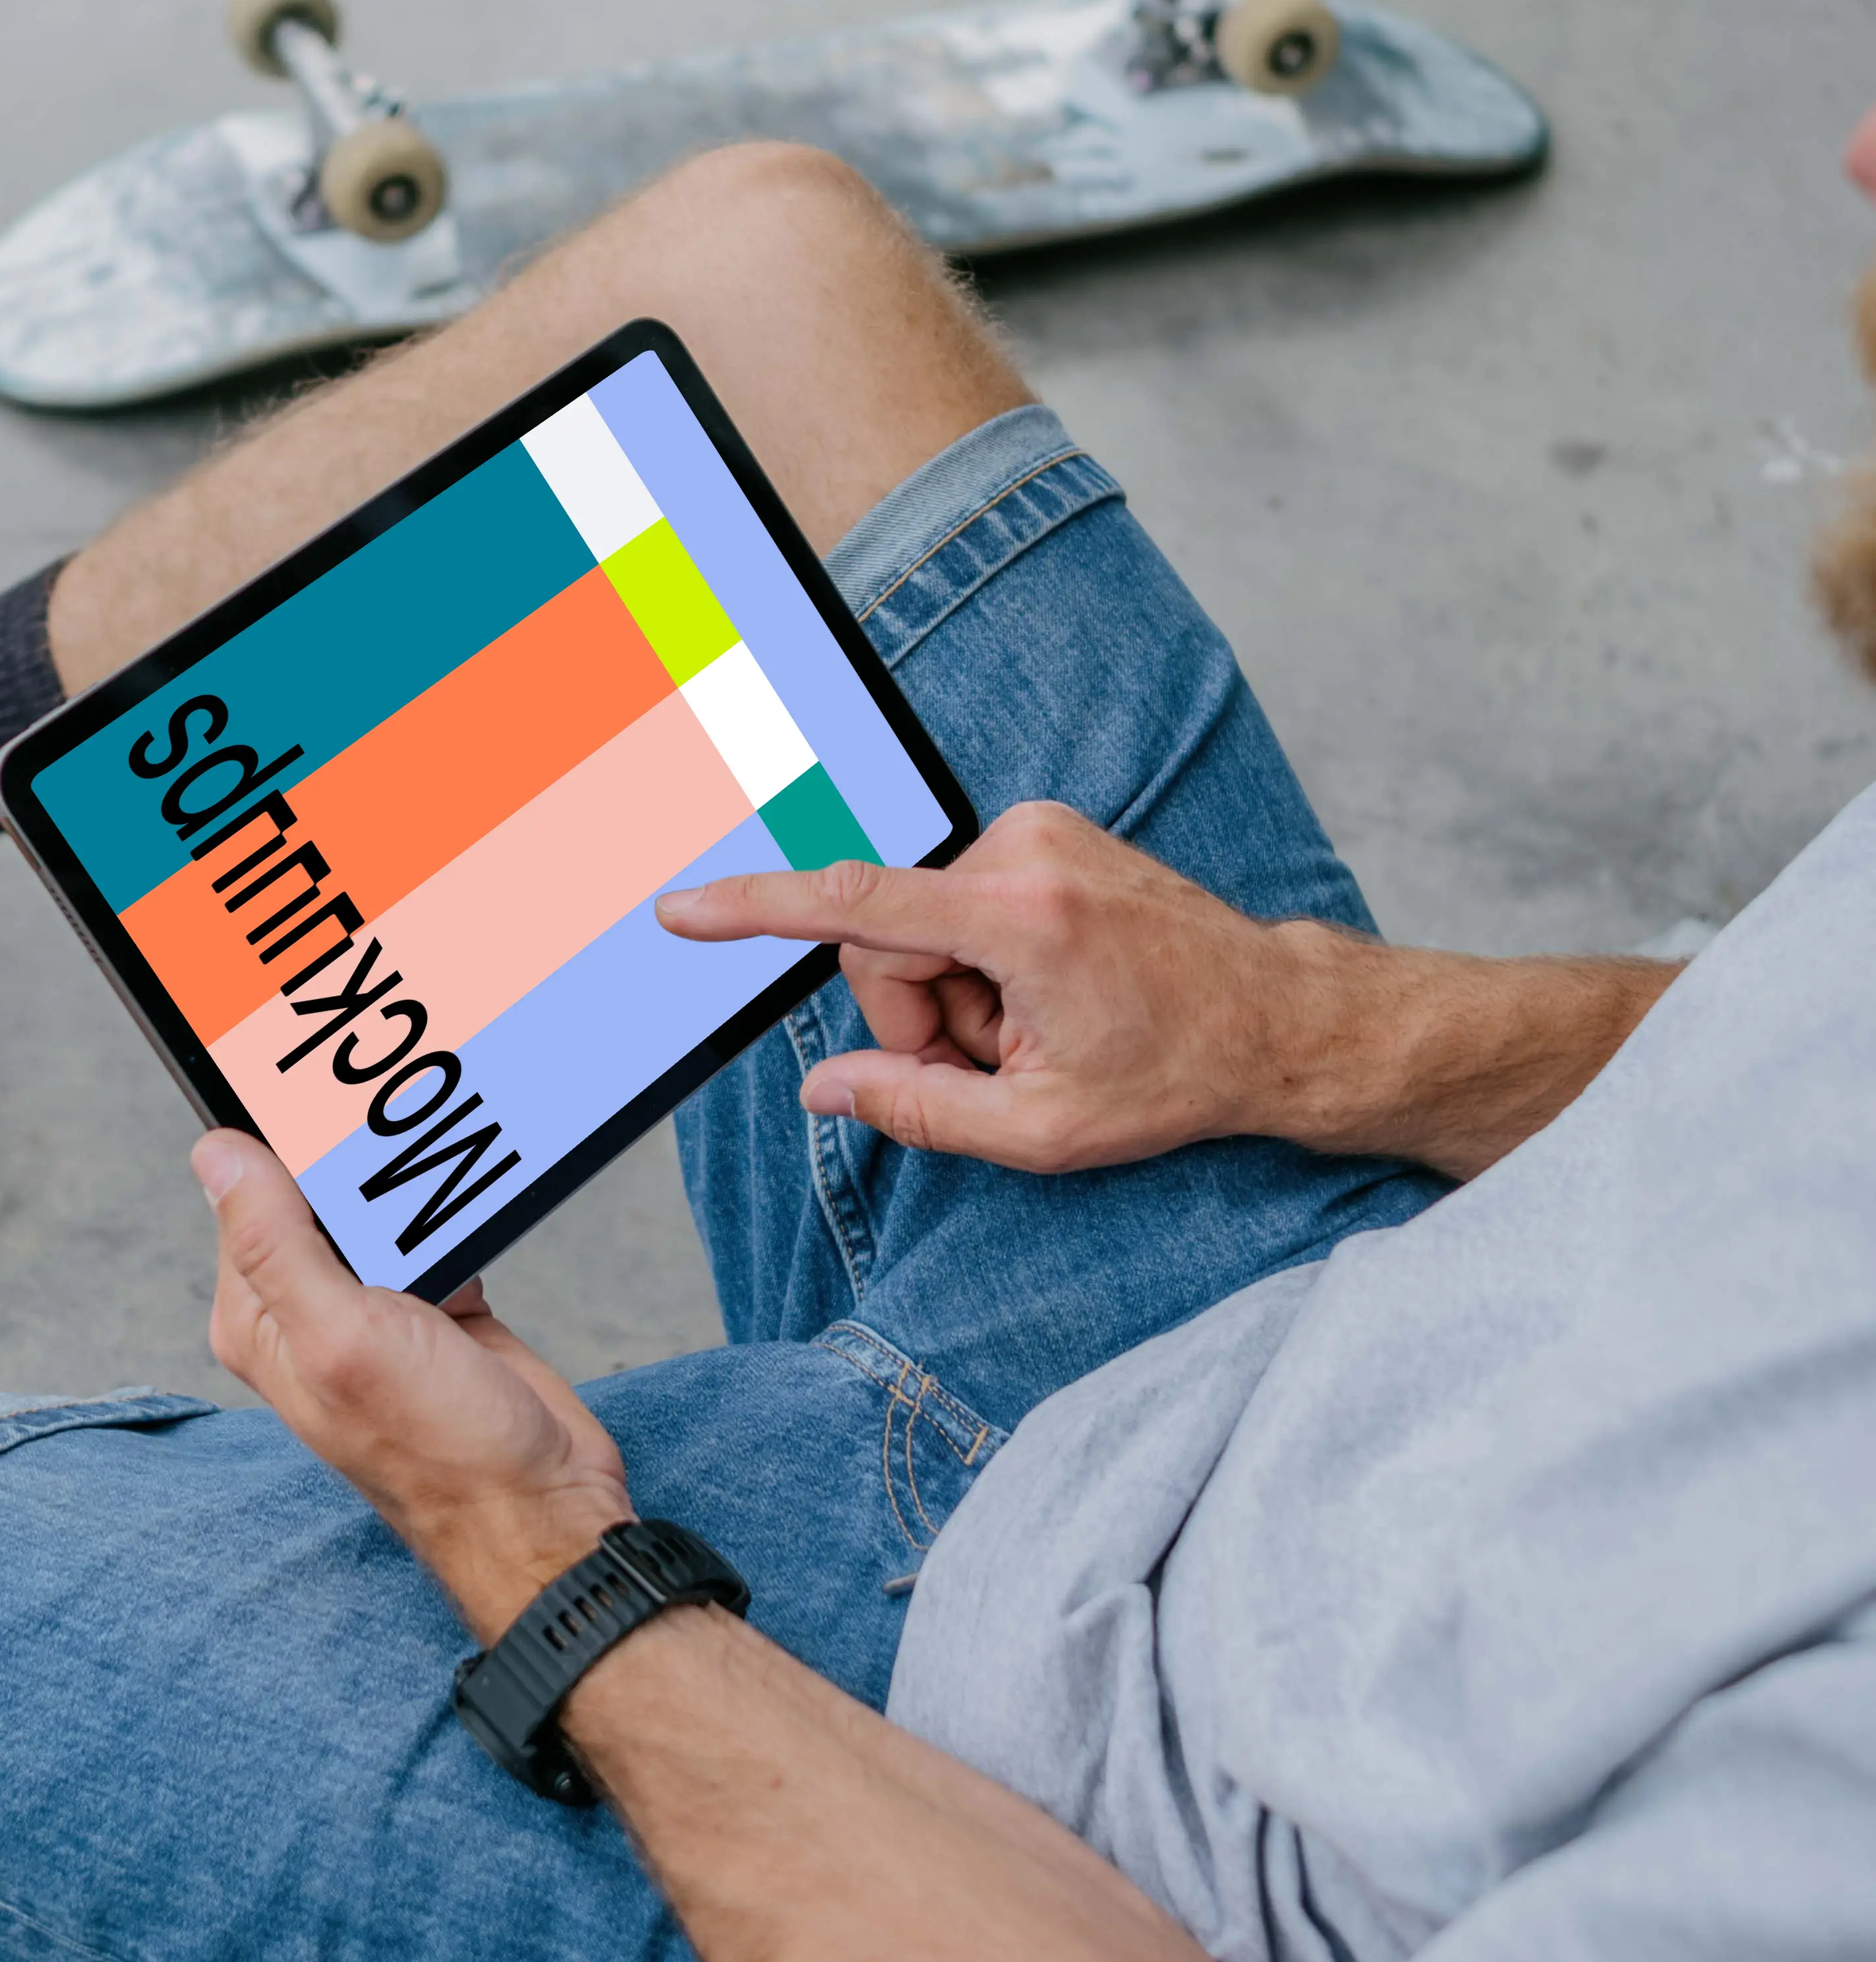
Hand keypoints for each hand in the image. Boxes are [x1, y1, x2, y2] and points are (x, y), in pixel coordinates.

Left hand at [193, 1132, 631, 1635]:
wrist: (542, 1504)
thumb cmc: (440, 1447)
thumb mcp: (341, 1336)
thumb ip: (273, 1243)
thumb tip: (215, 1154)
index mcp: (262, 1320)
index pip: (248, 1197)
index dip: (285, 1147)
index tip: (327, 1107)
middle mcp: (310, 1313)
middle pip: (315, 1196)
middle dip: (356, 1161)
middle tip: (397, 1133)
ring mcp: (377, 1311)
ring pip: (379, 1209)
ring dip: (413, 1183)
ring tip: (444, 1160)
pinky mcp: (440, 1307)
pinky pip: (437, 1232)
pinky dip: (457, 1213)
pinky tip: (472, 1202)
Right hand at [658, 801, 1328, 1172]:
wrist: (1277, 1017)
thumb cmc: (1177, 1075)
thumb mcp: (1045, 1130)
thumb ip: (917, 1108)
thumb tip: (824, 1090)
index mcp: (1023, 916)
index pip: (854, 905)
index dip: (755, 909)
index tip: (683, 911)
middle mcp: (1025, 850)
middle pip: (885, 942)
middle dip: (919, 1019)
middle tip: (997, 1072)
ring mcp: (1039, 831)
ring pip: (921, 926)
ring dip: (958, 998)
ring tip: (1038, 1037)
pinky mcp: (1045, 832)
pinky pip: (960, 904)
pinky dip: (984, 964)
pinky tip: (1047, 999)